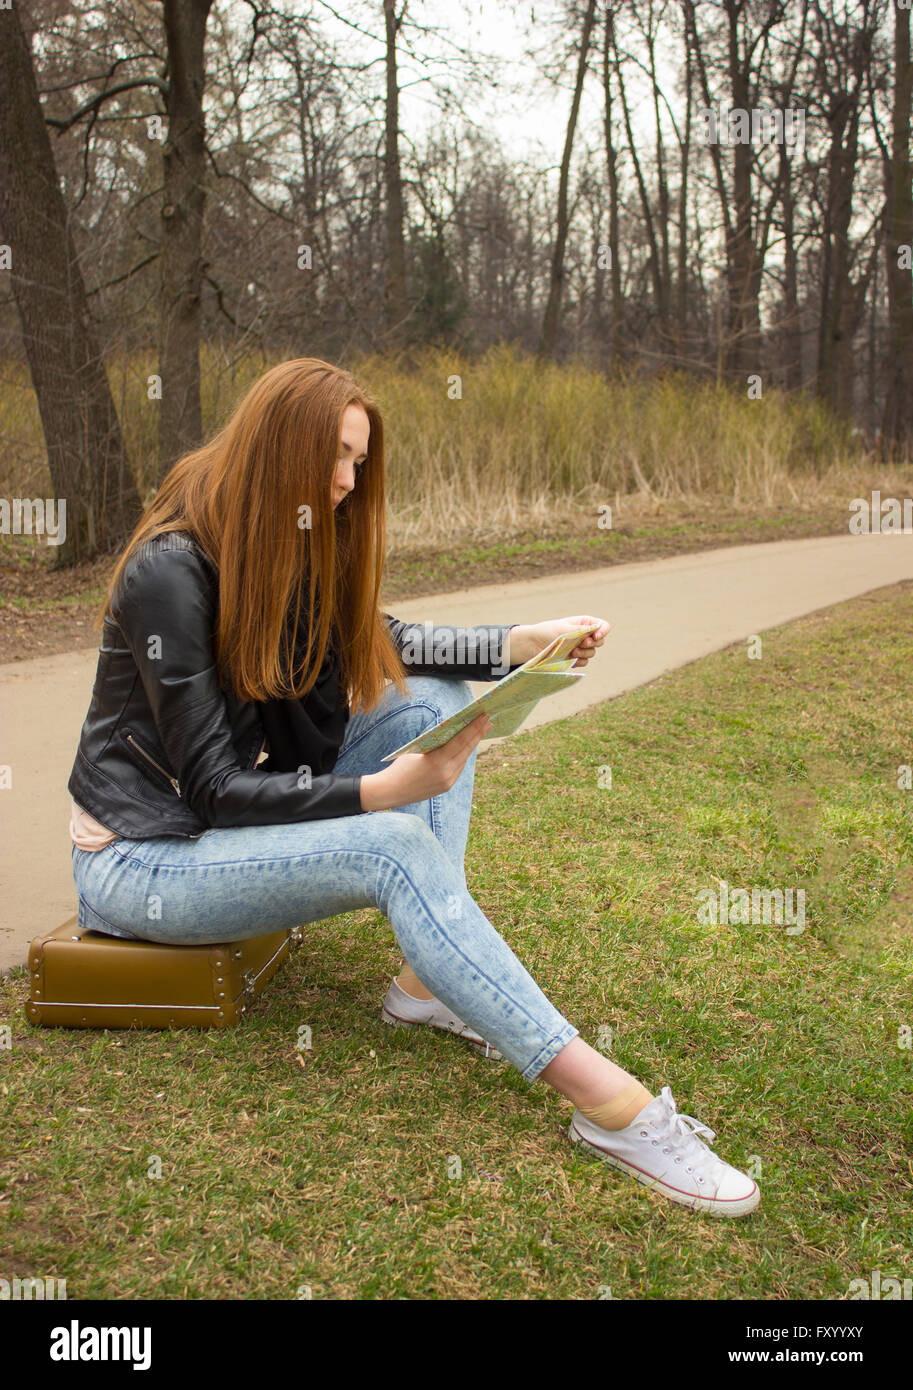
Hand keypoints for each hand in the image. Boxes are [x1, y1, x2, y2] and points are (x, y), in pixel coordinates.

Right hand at [360, 712, 492, 811]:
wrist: (390, 792)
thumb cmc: (400, 766)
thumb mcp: (417, 750)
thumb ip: (435, 743)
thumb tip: (452, 731)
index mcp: (437, 762)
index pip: (460, 741)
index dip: (473, 728)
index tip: (483, 716)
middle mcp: (446, 774)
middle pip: (466, 750)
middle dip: (478, 734)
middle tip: (488, 720)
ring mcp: (448, 782)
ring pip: (464, 759)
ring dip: (472, 745)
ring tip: (481, 731)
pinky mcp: (446, 787)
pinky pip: (458, 768)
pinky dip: (463, 756)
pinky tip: (468, 746)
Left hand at [511, 615, 609, 668]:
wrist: (532, 645)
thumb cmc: (547, 632)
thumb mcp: (565, 629)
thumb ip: (581, 630)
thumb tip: (597, 629)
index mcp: (583, 623)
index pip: (602, 626)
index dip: (603, 631)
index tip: (596, 636)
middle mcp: (584, 635)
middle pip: (600, 641)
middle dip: (593, 643)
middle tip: (582, 644)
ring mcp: (579, 647)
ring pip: (592, 653)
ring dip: (585, 653)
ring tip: (572, 652)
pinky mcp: (574, 659)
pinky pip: (584, 662)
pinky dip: (579, 661)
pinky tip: (570, 659)